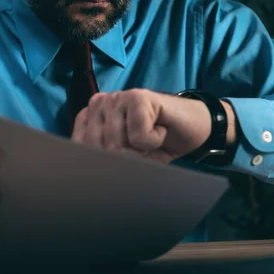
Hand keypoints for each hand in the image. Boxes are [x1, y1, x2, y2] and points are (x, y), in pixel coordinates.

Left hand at [71, 89, 235, 163]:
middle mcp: (100, 103)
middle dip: (124, 158)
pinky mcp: (139, 97)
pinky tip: (159, 129)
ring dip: (140, 150)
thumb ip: (103, 159)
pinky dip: (154, 140)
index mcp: (91, 116)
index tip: (123, 157)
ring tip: (150, 136)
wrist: (192, 129)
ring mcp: (118, 97)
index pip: (80, 148)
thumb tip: (91, 176)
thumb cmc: (157, 144)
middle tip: (141, 147)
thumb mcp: (126, 156)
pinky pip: (138, 136)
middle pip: (98, 149)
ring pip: (116, 144)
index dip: (102, 162)